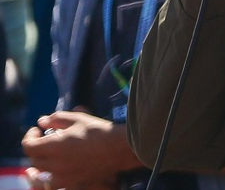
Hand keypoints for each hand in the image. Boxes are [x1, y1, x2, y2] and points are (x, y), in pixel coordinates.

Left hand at [22, 111, 139, 188]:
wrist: (120, 148)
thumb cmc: (99, 130)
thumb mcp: (78, 118)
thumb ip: (57, 119)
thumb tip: (42, 121)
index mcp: (55, 147)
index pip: (28, 146)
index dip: (29, 136)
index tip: (37, 129)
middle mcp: (56, 164)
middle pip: (34, 159)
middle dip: (36, 148)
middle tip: (45, 138)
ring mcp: (63, 176)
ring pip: (42, 173)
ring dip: (41, 164)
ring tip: (45, 158)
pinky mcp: (72, 182)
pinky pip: (53, 183)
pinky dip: (50, 177)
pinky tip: (56, 169)